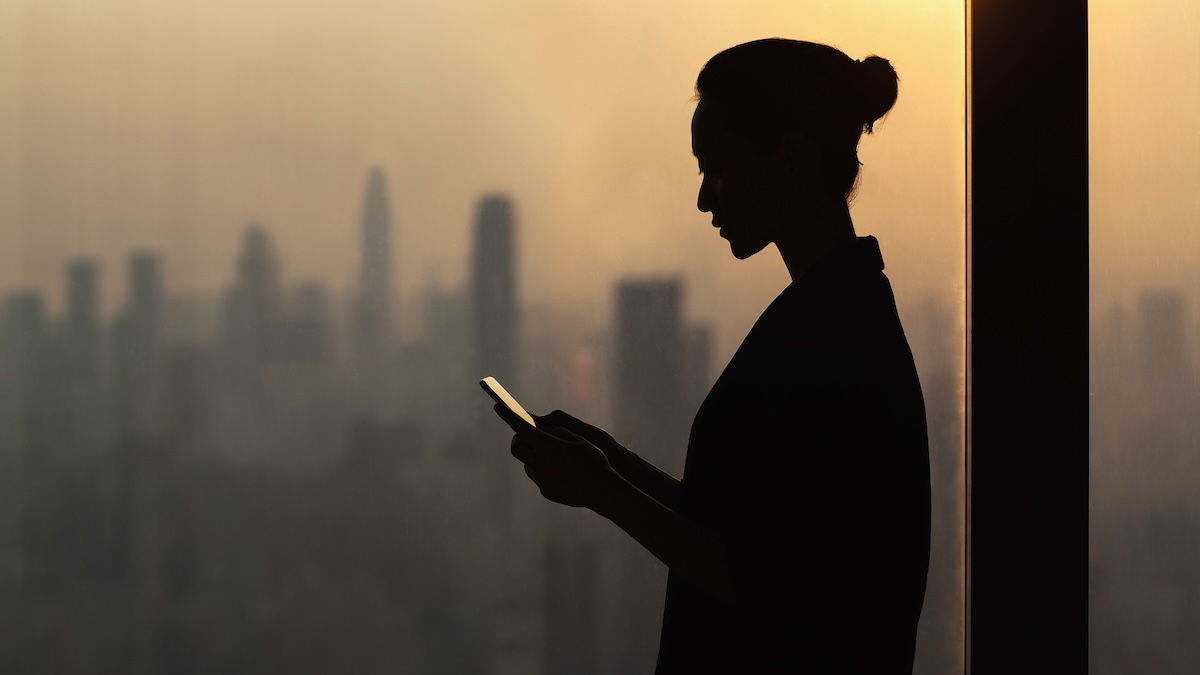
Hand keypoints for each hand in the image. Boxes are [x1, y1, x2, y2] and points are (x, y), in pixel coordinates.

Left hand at [496, 404, 616, 508]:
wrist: (602, 491)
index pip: (521, 427)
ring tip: (553, 456)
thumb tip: (545, 434)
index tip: (498, 406)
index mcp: (548, 445)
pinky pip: (539, 476)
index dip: (508, 415)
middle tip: (525, 435)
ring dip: (533, 456)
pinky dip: (544, 470)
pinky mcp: (545, 490)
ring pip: (527, 463)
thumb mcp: (578, 438)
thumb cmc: (593, 460)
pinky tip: (561, 472)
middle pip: (516, 447)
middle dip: (518, 439)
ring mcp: (541, 478)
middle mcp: (539, 462)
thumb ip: (558, 432)